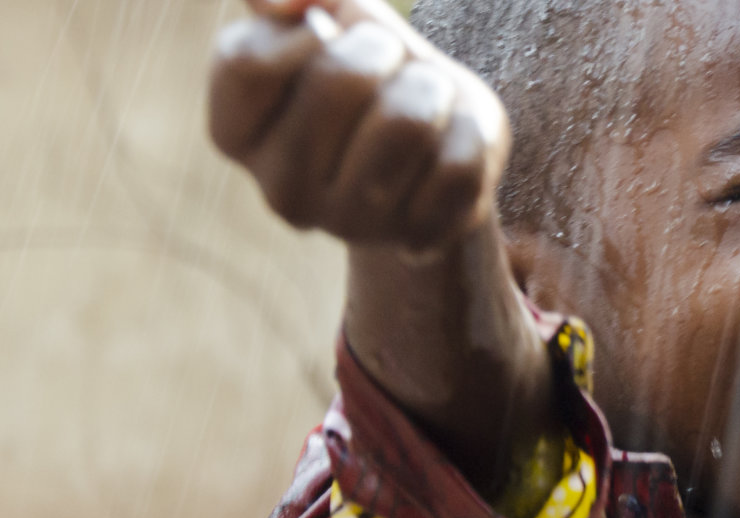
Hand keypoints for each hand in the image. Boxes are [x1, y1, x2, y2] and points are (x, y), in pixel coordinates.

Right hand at [208, 0, 509, 251]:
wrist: (443, 140)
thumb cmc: (377, 72)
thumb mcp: (336, 16)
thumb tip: (283, 4)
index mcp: (235, 134)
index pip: (248, 63)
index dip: (307, 30)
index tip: (330, 34)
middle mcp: (280, 190)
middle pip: (340, 79)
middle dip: (383, 49)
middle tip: (391, 63)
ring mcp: (348, 224)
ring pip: (408, 120)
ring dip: (431, 87)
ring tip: (424, 99)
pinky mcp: (416, 238)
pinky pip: (458, 162)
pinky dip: (469, 133)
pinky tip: (448, 146)